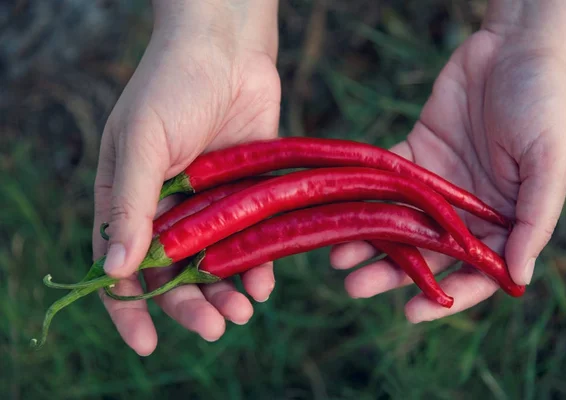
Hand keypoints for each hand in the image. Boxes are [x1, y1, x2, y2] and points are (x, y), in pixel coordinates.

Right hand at [93, 1, 279, 354]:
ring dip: (225, 293)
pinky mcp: (246, 194)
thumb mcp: (141, 142)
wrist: (227, 48)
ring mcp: (209, 203)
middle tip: (215, 328)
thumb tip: (114, 271)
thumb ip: (129, 205)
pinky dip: (257, 265)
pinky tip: (264, 284)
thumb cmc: (172, 85)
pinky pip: (249, 240)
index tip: (146, 343)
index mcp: (128, 198)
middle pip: (172, 274)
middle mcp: (167, 208)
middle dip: (189, 306)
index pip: (120, 266)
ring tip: (242, 313)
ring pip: (213, 264)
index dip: (129, 308)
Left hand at [330, 2, 565, 321]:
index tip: (411, 313)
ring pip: (400, 224)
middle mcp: (469, 210)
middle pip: (428, 254)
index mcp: (506, 219)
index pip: (477, 272)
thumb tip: (518, 277)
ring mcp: (439, 185)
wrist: (514, 47)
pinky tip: (341, 215)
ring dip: (370, 243)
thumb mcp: (550, 161)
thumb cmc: (545, 101)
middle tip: (358, 288)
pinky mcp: (416, 156)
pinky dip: (365, 200)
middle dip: (392, 275)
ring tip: (339, 261)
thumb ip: (534, 220)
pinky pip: (387, 185)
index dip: (446, 298)